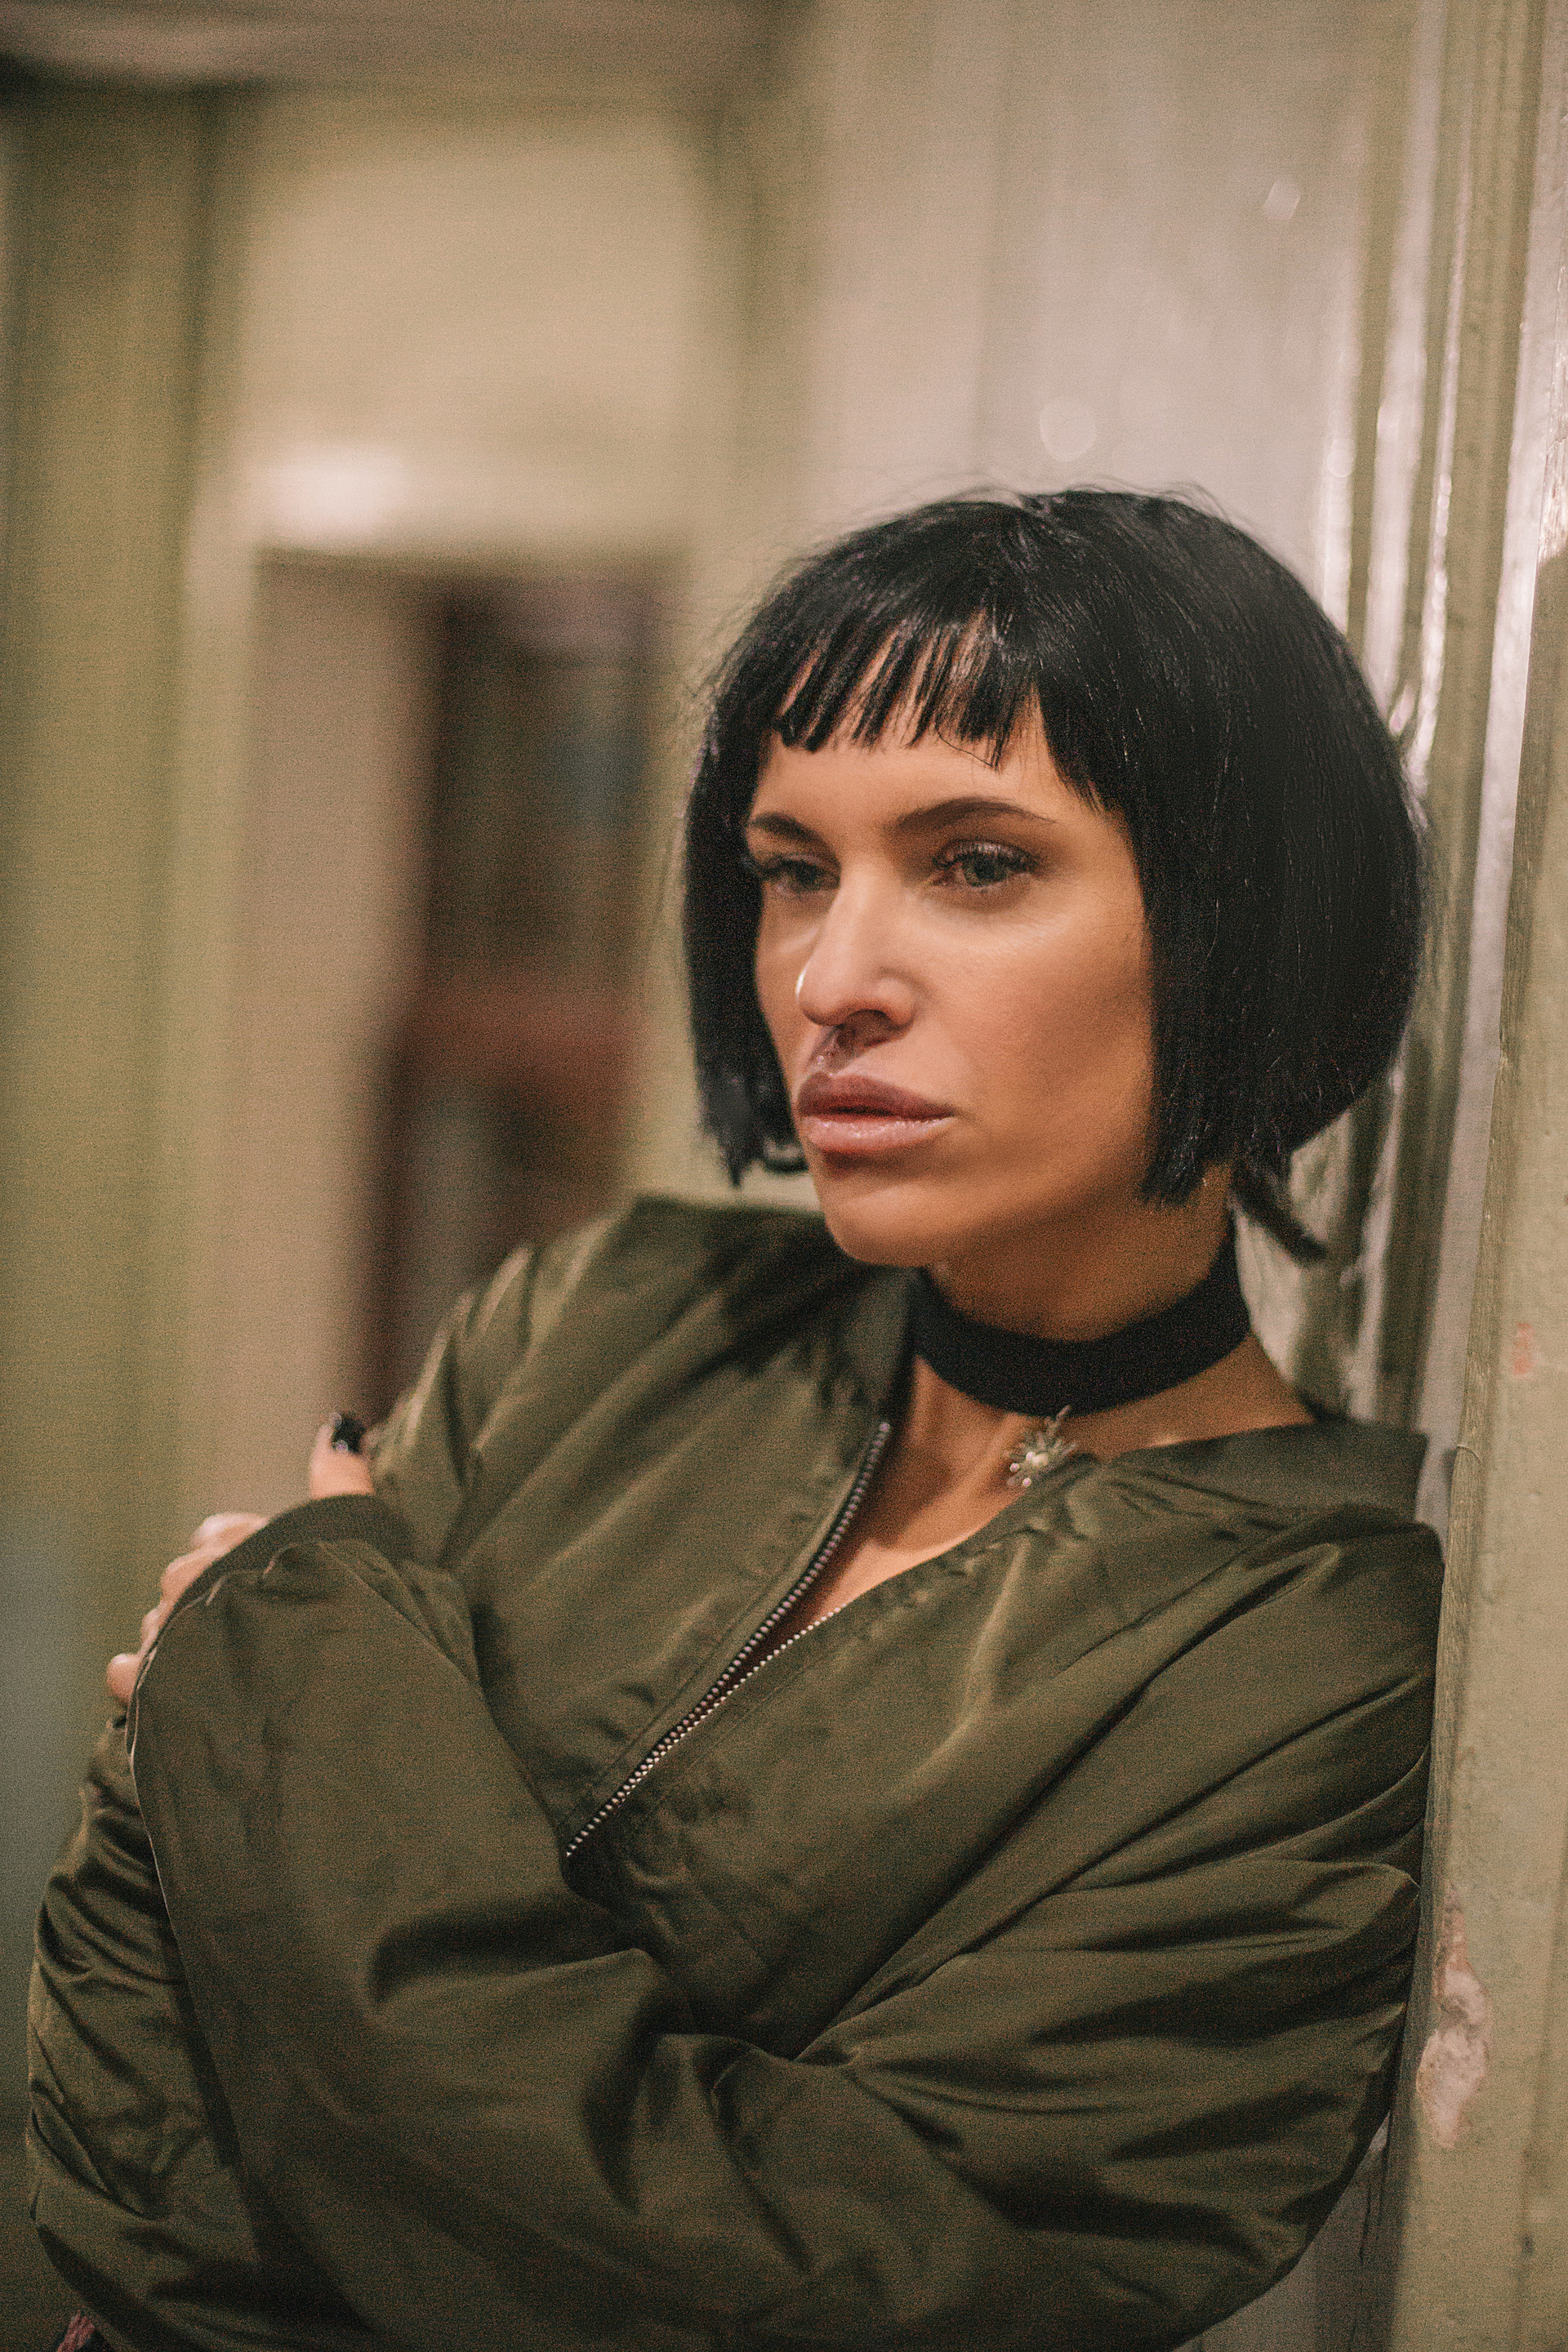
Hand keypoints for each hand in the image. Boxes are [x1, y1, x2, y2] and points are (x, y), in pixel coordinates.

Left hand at [106, 1423, 374, 1704]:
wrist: (306, 1682)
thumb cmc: (331, 1604)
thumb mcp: (352, 1532)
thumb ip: (340, 1478)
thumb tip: (339, 1425)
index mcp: (225, 1543)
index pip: (217, 1533)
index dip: (244, 1555)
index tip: (273, 1580)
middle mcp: (184, 1580)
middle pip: (186, 1583)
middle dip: (211, 1603)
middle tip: (260, 1633)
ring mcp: (162, 1633)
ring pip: (161, 1630)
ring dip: (183, 1645)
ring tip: (230, 1672)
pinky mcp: (143, 1683)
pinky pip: (127, 1674)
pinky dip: (141, 1681)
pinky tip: (166, 1691)